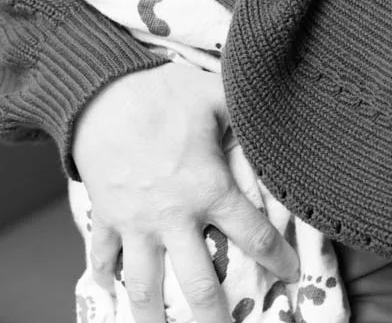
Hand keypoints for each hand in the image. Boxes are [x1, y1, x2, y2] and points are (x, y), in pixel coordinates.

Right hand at [73, 63, 299, 322]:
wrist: (101, 93)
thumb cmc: (163, 91)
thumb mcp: (216, 94)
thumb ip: (248, 113)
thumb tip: (280, 114)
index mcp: (209, 189)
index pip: (254, 236)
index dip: (278, 259)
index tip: (290, 276)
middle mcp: (174, 218)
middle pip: (199, 287)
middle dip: (216, 319)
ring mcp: (136, 224)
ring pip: (146, 288)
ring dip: (154, 316)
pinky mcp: (106, 218)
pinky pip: (103, 257)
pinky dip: (106, 274)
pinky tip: (111, 287)